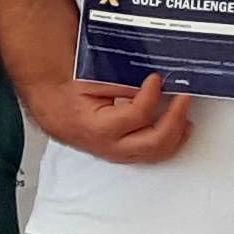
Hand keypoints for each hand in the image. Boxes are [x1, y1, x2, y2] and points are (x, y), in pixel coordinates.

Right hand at [25, 75, 193, 164]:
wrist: (49, 108)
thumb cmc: (65, 95)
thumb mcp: (91, 81)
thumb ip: (122, 84)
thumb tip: (152, 84)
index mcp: (98, 127)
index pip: (138, 114)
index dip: (152, 94)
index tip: (157, 78)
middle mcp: (109, 146)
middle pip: (155, 142)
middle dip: (175, 118)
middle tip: (183, 98)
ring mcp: (116, 153)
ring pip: (156, 153)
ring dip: (176, 134)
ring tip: (184, 114)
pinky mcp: (121, 154)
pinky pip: (149, 154)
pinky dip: (167, 141)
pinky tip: (174, 128)